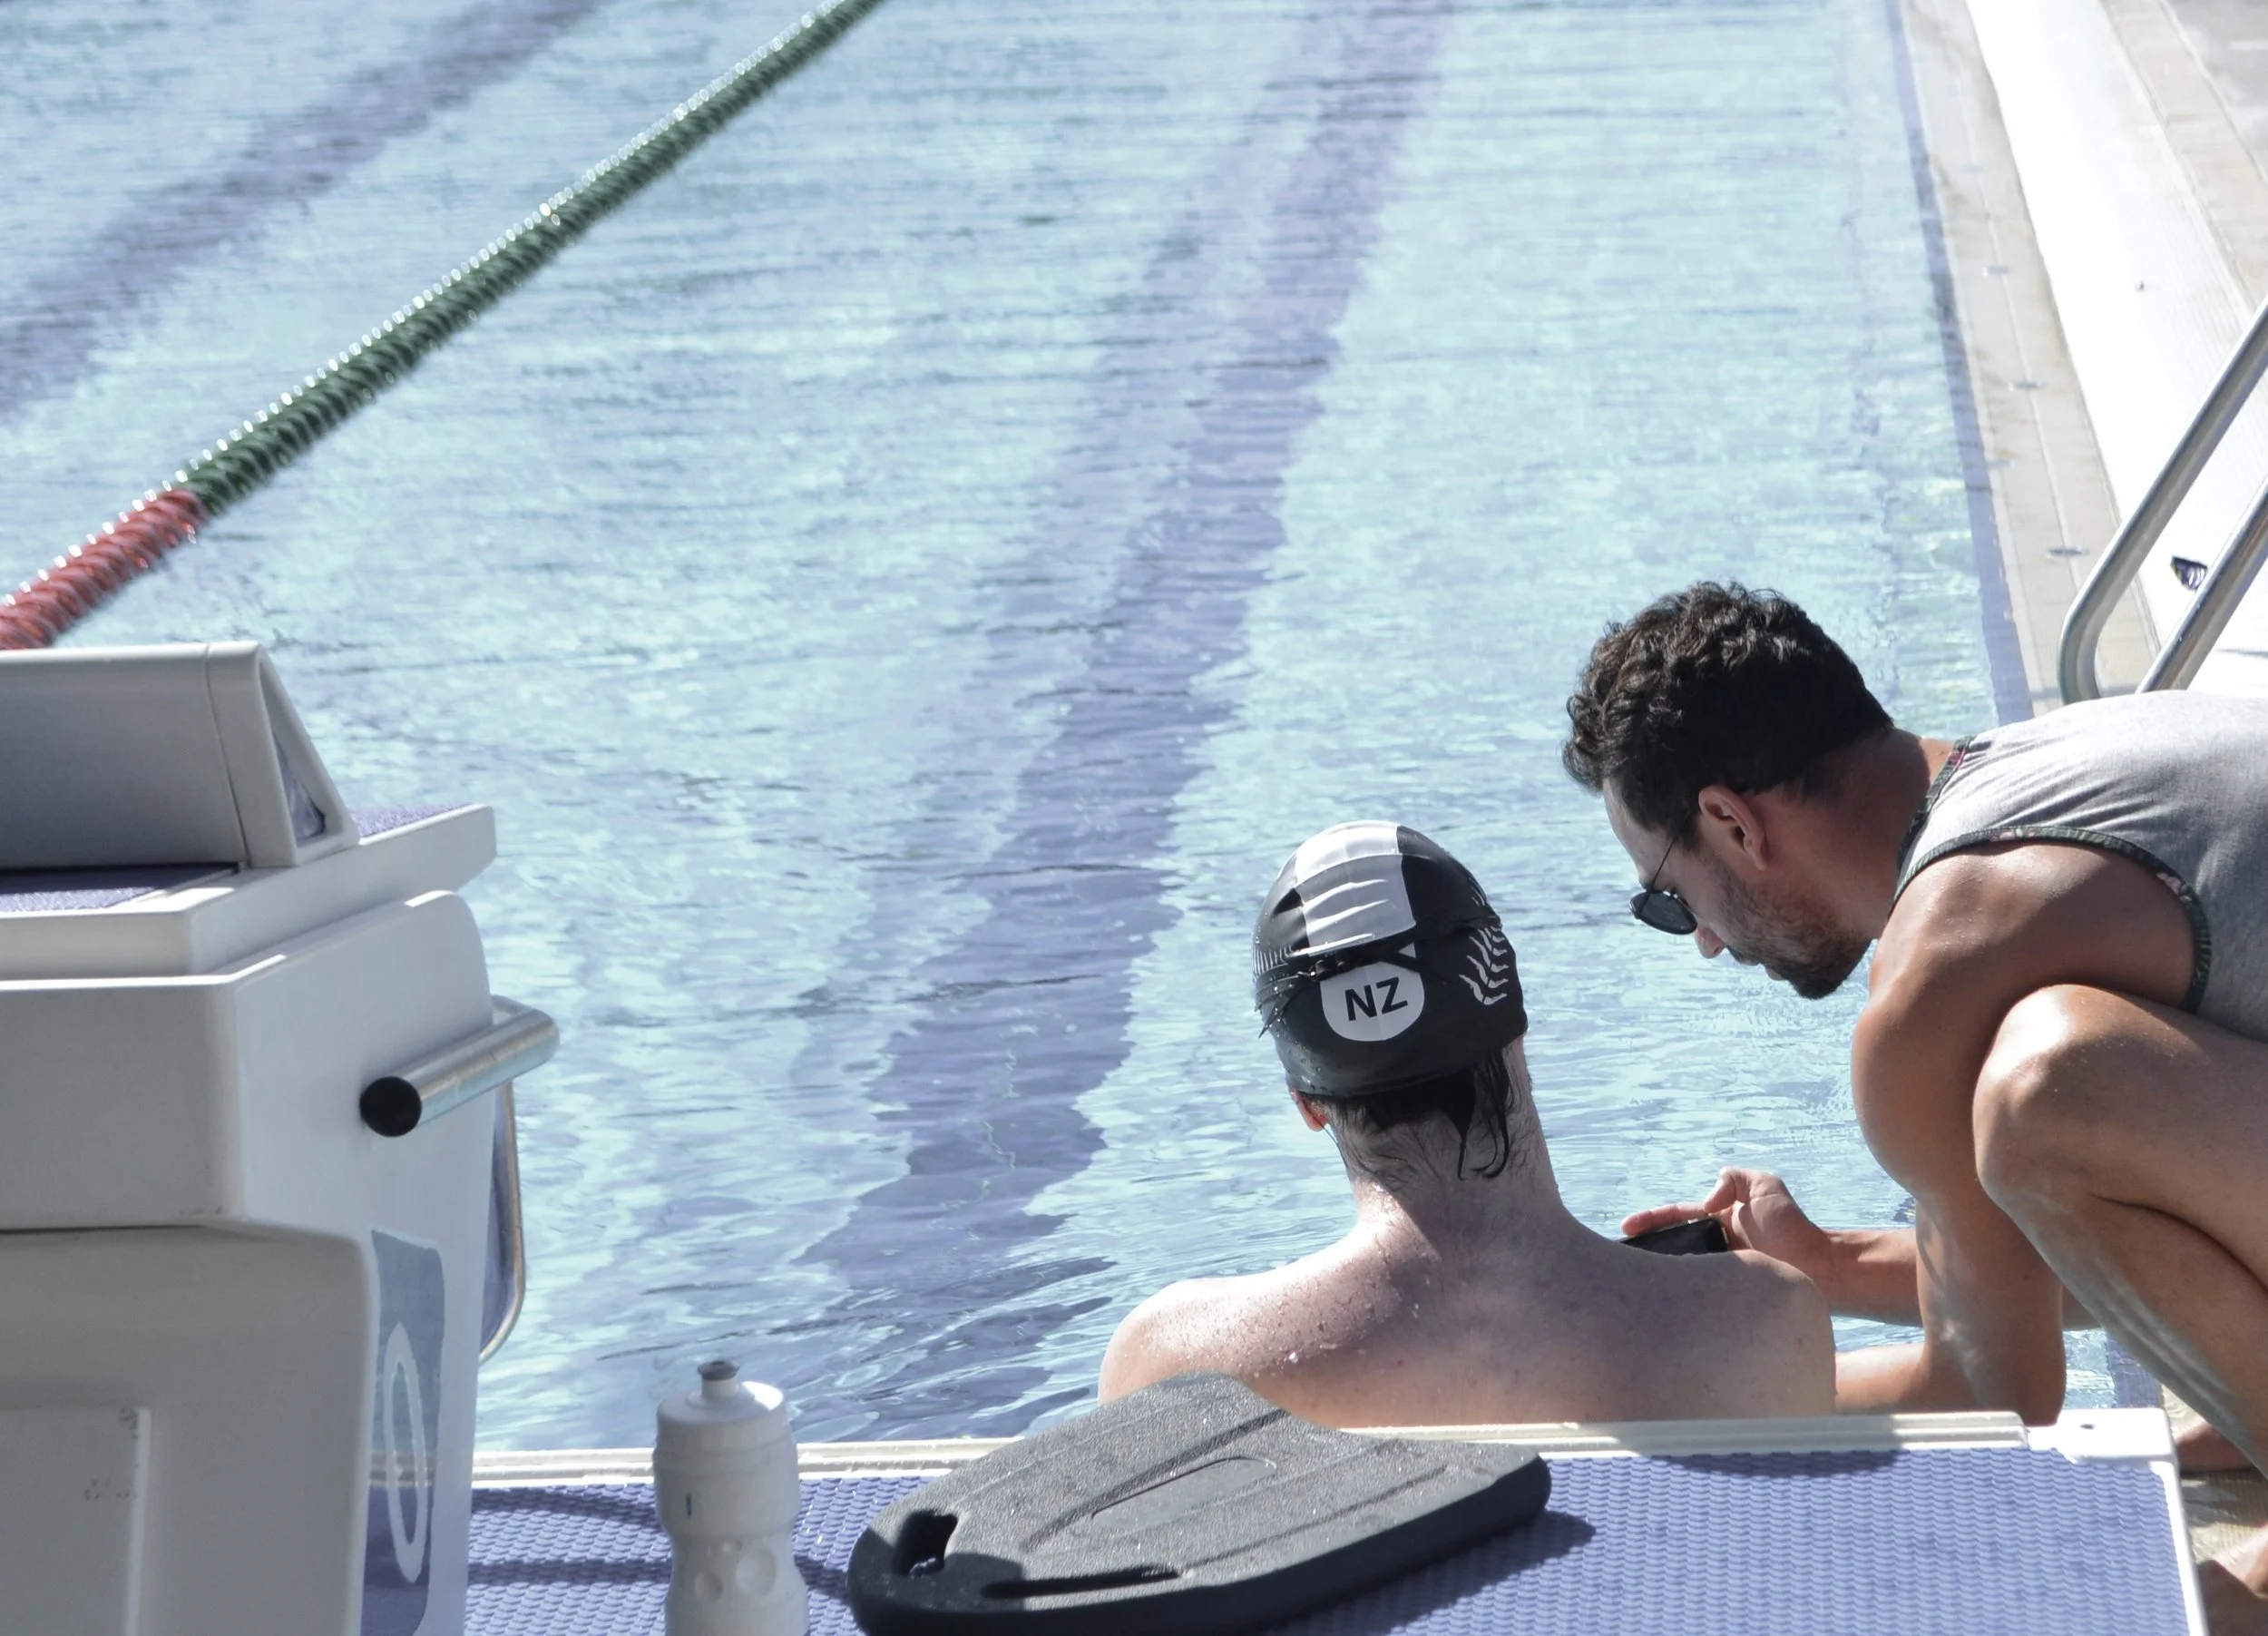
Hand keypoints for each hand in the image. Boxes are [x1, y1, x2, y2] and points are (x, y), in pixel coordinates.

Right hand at [1622, 1167, 1832, 1281]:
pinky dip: (1678, 1293)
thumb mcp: (1765, 1185)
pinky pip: (1695, 1292)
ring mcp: (1720, 1273)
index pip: (1678, 1216)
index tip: (1626, 1227)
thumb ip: (1733, 1178)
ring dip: (1658, 1272)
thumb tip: (1706, 1201)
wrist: (1818, 1269)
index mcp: (1721, 1220)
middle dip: (1645, 1247)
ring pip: (1680, 1271)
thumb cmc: (1791, 1227)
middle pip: (1672, 1243)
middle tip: (1621, 1257)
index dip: (1651, 1219)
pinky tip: (1662, 1297)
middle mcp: (1716, 1245)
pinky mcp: (1725, 1297)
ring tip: (1634, 1279)